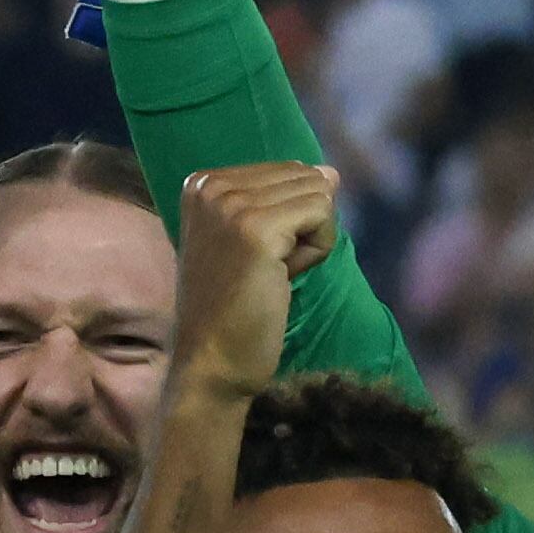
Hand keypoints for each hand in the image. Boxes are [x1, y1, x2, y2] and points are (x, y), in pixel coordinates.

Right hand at [173, 162, 338, 406]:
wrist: (212, 360)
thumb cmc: (236, 308)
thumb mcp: (254, 241)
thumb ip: (285, 202)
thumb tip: (330, 172)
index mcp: (202, 182)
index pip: (288, 171)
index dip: (290, 219)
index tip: (256, 257)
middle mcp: (210, 185)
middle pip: (305, 179)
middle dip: (304, 227)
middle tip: (268, 269)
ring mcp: (229, 204)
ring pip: (319, 194)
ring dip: (312, 239)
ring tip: (273, 273)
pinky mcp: (255, 228)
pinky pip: (323, 213)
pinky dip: (318, 249)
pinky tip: (285, 276)